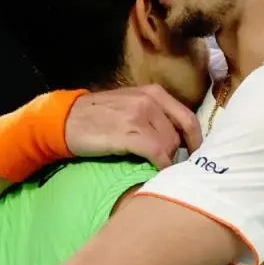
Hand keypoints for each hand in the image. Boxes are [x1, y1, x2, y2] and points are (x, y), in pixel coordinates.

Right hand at [64, 85, 202, 167]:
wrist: (66, 120)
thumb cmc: (98, 116)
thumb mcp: (130, 104)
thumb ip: (154, 113)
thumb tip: (178, 137)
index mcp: (154, 93)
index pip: (188, 118)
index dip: (196, 140)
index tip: (197, 156)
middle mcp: (150, 101)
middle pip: (179, 135)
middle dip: (176, 153)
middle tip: (166, 165)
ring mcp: (140, 116)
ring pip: (170, 146)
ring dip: (165, 160)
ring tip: (154, 167)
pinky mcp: (130, 134)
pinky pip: (158, 154)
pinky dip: (159, 166)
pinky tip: (153, 171)